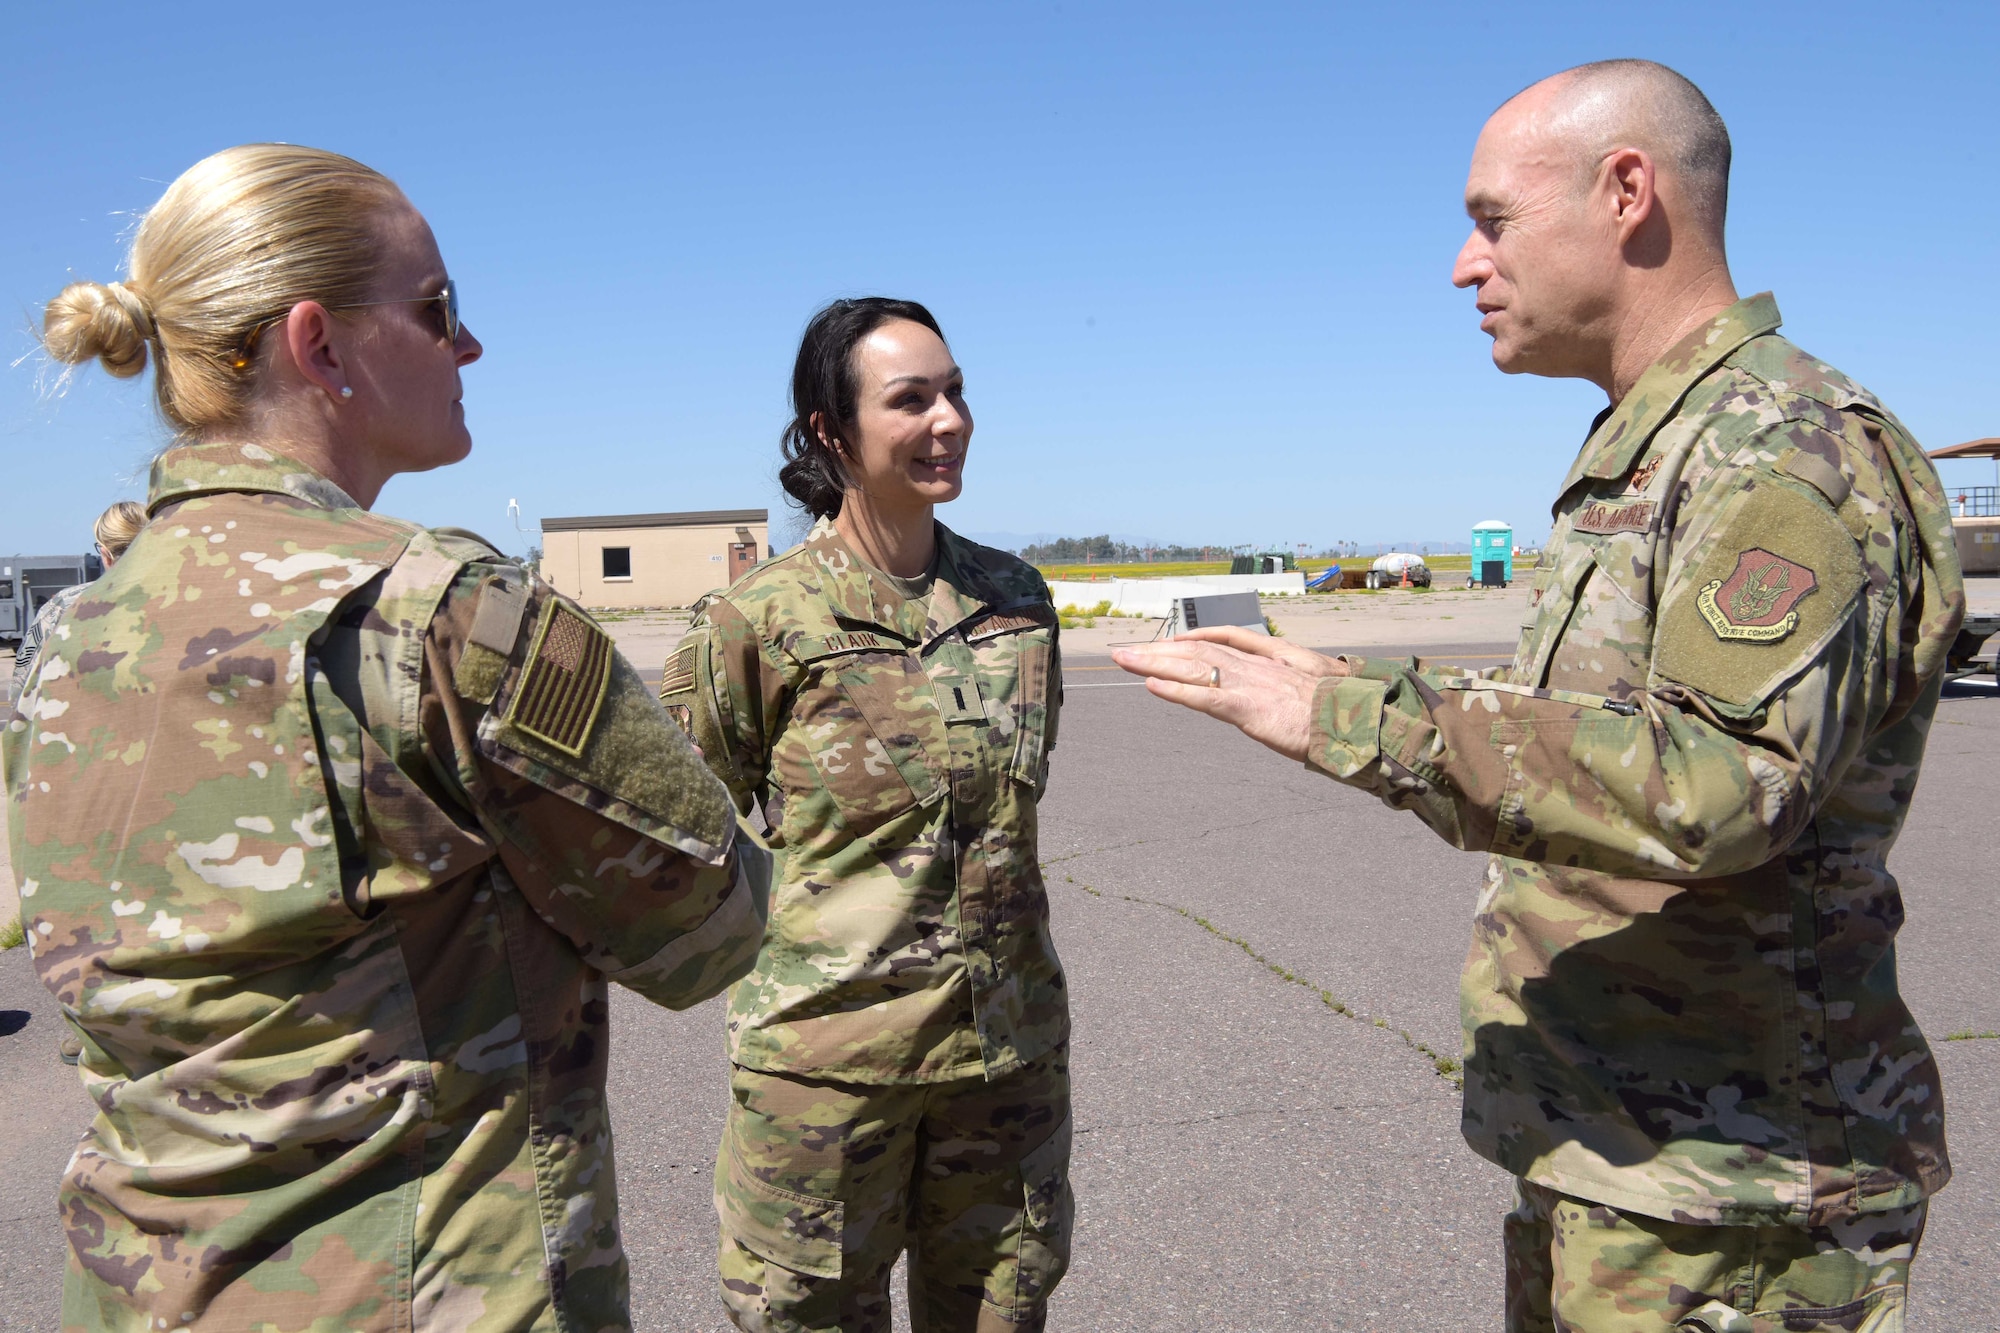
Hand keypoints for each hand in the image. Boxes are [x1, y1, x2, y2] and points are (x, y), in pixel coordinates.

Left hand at [1111, 631, 1347, 761]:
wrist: (1361, 723)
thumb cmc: (1343, 712)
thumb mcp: (1314, 689)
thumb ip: (1289, 685)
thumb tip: (1275, 693)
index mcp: (1272, 659)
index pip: (1222, 640)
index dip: (1190, 638)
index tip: (1164, 642)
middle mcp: (1257, 666)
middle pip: (1197, 649)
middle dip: (1158, 649)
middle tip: (1123, 650)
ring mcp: (1252, 685)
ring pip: (1193, 666)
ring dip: (1153, 663)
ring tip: (1123, 659)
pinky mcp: (1249, 709)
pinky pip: (1205, 697)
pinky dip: (1175, 691)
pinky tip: (1150, 686)